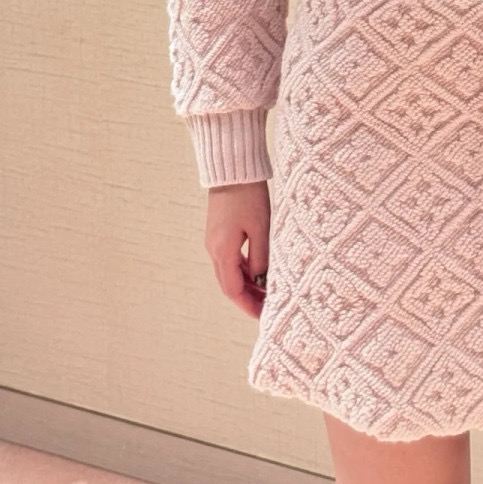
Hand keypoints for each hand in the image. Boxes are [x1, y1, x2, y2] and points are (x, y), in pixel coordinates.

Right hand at [204, 180, 270, 319]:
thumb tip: (262, 280)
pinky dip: (243, 269)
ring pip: (229, 271)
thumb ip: (261, 256)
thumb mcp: (261, 227)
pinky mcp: (219, 231)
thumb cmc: (248, 195)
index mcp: (223, 250)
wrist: (232, 168)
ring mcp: (215, 240)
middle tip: (267, 308)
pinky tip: (258, 270)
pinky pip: (230, 258)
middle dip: (247, 298)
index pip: (233, 289)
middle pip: (229, 284)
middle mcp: (214, 248)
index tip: (263, 315)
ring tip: (266, 292)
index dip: (248, 305)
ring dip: (246, 284)